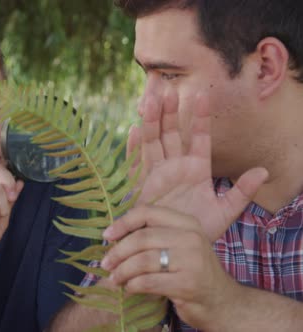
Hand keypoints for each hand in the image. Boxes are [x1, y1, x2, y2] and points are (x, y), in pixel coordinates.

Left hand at [102, 205, 239, 330]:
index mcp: (187, 223)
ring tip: (114, 279)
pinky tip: (129, 288)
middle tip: (105, 264)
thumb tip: (113, 235)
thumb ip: (154, 236)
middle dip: (118, 252)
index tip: (107, 236)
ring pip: (142, 261)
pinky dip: (133, 285)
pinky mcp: (187, 284)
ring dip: (122, 271)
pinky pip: (148, 281)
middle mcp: (191, 238)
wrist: (222, 302)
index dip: (123, 223)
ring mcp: (192, 261)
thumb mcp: (179, 246)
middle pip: (141, 238)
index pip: (147, 213)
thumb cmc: (192, 272)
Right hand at [129, 90, 267, 240]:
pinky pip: (135, 164)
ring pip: (153, 142)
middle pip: (171, 133)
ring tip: (151, 100)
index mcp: (196, 169)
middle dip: (170, 112)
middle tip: (168, 89)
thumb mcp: (225, 212)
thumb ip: (242, 192)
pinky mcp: (140, 187)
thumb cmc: (198, 231)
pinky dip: (133, 149)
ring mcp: (156, 174)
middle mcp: (174, 167)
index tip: (203, 96)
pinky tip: (134, 131)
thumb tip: (264, 171)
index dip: (201, 118)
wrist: (174, 251)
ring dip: (152, 122)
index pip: (200, 138)